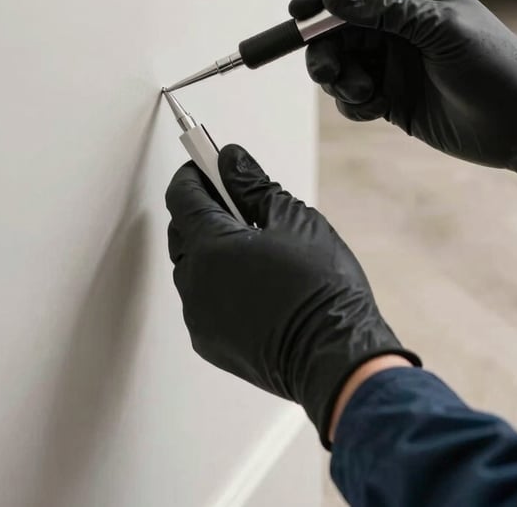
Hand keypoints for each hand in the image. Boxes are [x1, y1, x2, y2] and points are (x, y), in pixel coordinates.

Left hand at [166, 145, 419, 447]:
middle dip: (202, 210)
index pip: (182, 196)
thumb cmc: (321, 287)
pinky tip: (253, 283)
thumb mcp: (293, 219)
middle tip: (238, 203)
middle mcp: (195, 282)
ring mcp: (199, 316)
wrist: (336, 356)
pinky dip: (217, 284)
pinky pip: (202, 301)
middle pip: (181, 231)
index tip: (207, 164)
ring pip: (191, 268)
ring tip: (252, 247)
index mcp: (211, 246)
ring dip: (210, 249)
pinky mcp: (210, 342)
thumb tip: (230, 160)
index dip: (194, 174)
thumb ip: (253, 186)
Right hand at [290, 0, 516, 190]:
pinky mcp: (390, 97)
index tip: (300, 11)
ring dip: (337, 76)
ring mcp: (393, 62)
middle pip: (337, 25)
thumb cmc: (495, 66)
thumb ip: (386, 11)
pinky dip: (351, 101)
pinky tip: (372, 108)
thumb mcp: (441, 31)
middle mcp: (399, 26)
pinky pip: (351, 95)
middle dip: (323, 45)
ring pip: (340, 61)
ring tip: (361, 90)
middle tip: (325, 68)